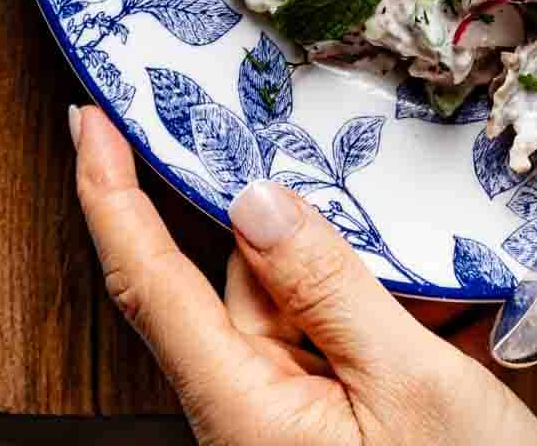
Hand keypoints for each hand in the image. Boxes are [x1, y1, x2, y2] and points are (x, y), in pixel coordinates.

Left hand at [70, 104, 536, 445]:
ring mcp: (279, 428)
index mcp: (242, 412)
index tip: (89, 122)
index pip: (150, 286)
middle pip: (240, 286)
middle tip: (376, 209)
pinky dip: (377, 322)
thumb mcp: (411, 381)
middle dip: (304, 241)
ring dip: (357, 285)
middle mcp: (244, 419)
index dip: (111, 198)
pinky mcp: (314, 433)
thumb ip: (330, 286)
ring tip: (444, 310)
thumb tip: (257, 201)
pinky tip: (446, 332)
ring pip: (291, 310)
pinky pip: (326, 346)